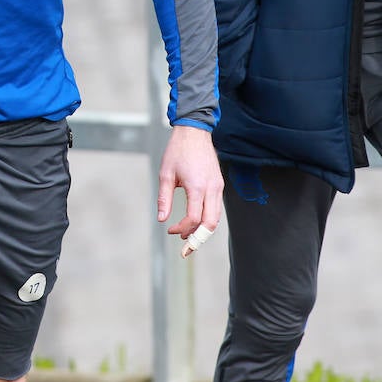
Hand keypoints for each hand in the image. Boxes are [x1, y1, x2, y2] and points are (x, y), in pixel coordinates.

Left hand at [156, 125, 222, 256]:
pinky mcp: (219, 184)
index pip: (194, 218)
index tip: (170, 230)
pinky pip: (216, 208)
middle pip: (210, 224)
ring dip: (203, 232)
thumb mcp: (165, 174)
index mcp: (197, 186)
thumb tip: (162, 219)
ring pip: (216, 218)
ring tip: (188, 238)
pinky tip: (195, 223)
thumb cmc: (178, 151)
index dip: (182, 229)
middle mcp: (211, 188)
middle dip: (198, 239)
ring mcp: (218, 187)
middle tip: (185, 250)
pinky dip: (207, 220)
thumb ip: (164, 198)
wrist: (194, 132)